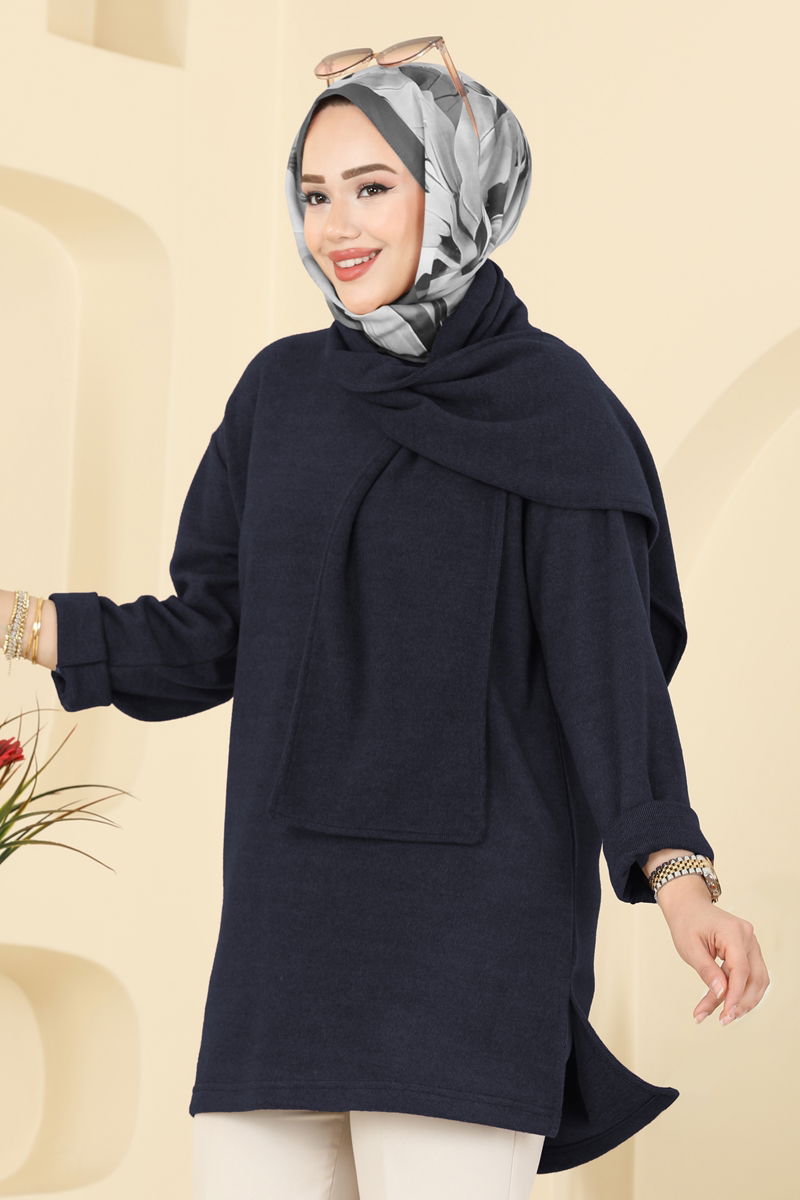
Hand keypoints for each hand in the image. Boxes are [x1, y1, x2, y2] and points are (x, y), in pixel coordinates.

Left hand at [657, 884, 770, 1024]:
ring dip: (744, 1000)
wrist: (688, 906)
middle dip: (742, 1002)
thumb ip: (707, 971)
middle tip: (724, 1020)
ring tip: (725, 1015)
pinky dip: (741, 990)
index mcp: (734, 932)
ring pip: (758, 979)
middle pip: (755, 977)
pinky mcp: (748, 950)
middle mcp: (748, 937)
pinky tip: (728, 1004)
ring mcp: (750, 942)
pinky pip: (750, 974)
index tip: (725, 1015)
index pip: (741, 970)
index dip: (735, 995)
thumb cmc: (686, 923)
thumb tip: (722, 994)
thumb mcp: (689, 948)